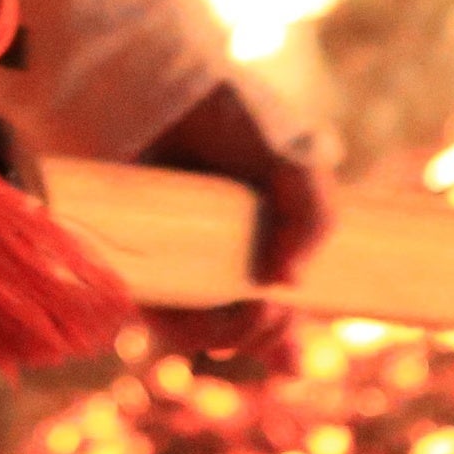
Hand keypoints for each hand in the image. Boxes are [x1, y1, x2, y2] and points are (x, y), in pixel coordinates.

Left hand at [135, 80, 333, 370]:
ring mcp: (181, 272)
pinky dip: (194, 326)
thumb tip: (289, 283)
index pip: (277, 314)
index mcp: (261, 251)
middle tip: (274, 310)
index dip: (287, 348)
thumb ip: (311, 218)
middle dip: (270, 337)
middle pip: (248, 333)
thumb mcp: (294, 165)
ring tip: (253, 309)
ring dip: (238, 336)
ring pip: (208, 337)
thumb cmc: (233, 124)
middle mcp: (219, 268)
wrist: (169, 94)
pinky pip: (166, 322)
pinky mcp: (143, 272)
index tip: (297, 359)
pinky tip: (214, 309)